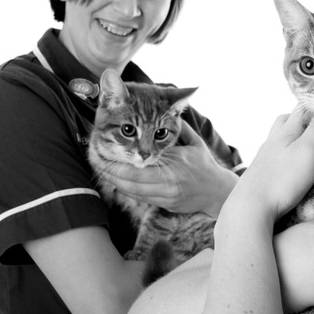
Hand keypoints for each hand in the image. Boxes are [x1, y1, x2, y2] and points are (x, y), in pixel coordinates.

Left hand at [98, 121, 237, 215]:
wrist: (217, 192)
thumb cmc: (205, 164)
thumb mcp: (194, 143)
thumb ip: (178, 127)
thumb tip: (166, 108)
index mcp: (175, 163)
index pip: (139, 164)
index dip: (119, 160)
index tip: (105, 152)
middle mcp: (169, 182)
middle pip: (130, 180)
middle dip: (111, 171)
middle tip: (96, 162)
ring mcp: (166, 196)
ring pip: (132, 191)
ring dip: (115, 181)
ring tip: (102, 170)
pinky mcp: (165, 205)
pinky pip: (140, 198)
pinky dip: (127, 189)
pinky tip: (118, 181)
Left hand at [229, 111, 313, 220]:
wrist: (251, 207)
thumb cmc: (283, 178)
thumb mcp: (309, 149)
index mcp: (285, 131)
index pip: (301, 108)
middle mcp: (272, 140)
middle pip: (286, 120)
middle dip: (302, 118)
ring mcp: (264, 157)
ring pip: (278, 138)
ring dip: (292, 136)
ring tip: (306, 145)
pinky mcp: (261, 174)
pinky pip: (274, 156)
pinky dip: (285, 154)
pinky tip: (290, 165)